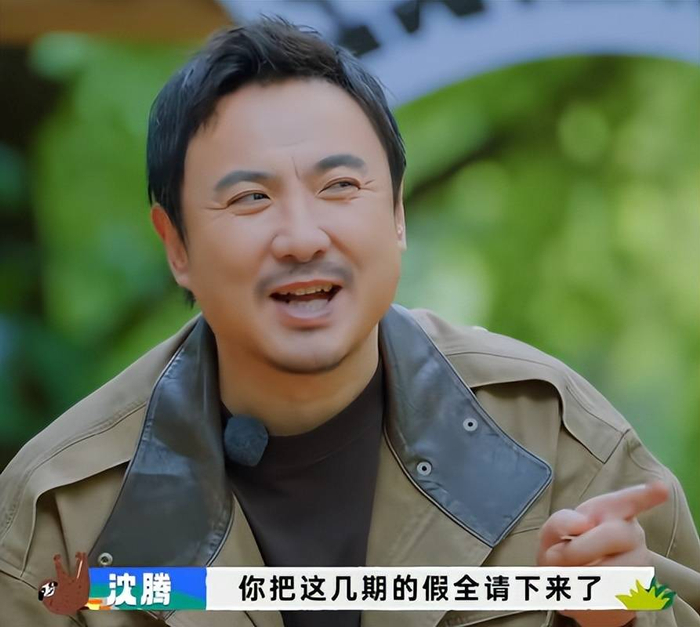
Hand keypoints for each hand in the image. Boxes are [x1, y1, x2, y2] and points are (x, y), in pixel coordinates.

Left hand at [537, 481, 668, 626]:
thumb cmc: (566, 549)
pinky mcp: (639, 595)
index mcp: (610, 513)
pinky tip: (579, 593)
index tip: (659, 489)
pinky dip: (584, 600)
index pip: (630, 500)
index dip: (645, 495)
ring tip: (567, 574)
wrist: (573, 585)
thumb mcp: (553, 533)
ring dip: (579, 576)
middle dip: (581, 548)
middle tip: (558, 555)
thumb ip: (560, 522)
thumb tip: (583, 522)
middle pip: (617, 535)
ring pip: (615, 571)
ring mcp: (640, 565)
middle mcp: (631, 535)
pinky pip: (610, 600)